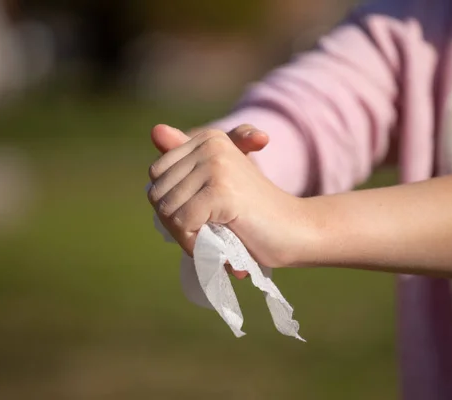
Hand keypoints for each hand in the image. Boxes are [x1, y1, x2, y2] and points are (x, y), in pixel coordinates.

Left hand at [148, 125, 307, 268]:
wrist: (295, 229)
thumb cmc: (254, 212)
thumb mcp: (215, 183)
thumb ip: (185, 160)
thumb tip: (155, 129)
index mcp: (208, 138)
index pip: (157, 175)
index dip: (172, 205)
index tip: (201, 219)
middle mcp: (210, 145)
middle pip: (157, 193)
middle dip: (176, 224)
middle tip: (207, 236)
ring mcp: (216, 166)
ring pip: (167, 211)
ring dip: (186, 238)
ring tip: (215, 243)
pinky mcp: (221, 190)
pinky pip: (183, 223)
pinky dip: (194, 245)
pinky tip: (220, 249)